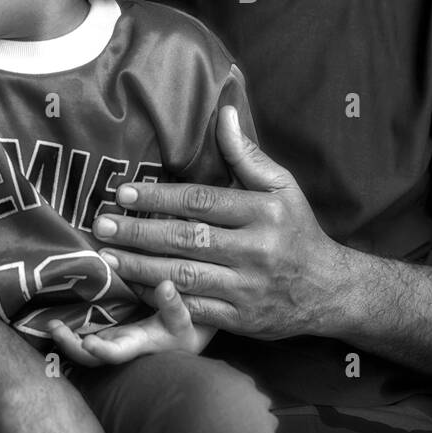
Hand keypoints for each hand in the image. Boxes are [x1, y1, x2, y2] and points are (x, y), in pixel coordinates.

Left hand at [48, 280, 212, 366]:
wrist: (183, 338)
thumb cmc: (184, 329)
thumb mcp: (184, 318)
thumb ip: (174, 304)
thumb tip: (166, 285)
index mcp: (138, 346)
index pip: (117, 355)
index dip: (101, 352)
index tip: (87, 342)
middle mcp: (121, 349)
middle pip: (91, 358)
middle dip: (70, 347)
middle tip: (55, 328)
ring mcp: (112, 342)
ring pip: (84, 350)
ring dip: (66, 340)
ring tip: (52, 324)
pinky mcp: (108, 334)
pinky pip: (85, 336)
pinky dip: (70, 331)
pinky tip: (58, 318)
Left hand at [92, 106, 345, 340]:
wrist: (329, 289)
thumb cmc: (297, 229)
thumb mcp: (282, 185)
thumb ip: (246, 154)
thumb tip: (223, 112)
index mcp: (263, 212)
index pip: (201, 202)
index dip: (159, 197)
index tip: (123, 193)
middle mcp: (255, 249)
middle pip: (186, 239)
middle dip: (139, 232)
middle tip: (102, 224)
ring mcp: (247, 287)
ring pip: (184, 275)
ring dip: (140, 267)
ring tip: (107, 256)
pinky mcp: (241, 319)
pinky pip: (193, 309)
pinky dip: (162, 299)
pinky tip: (135, 287)